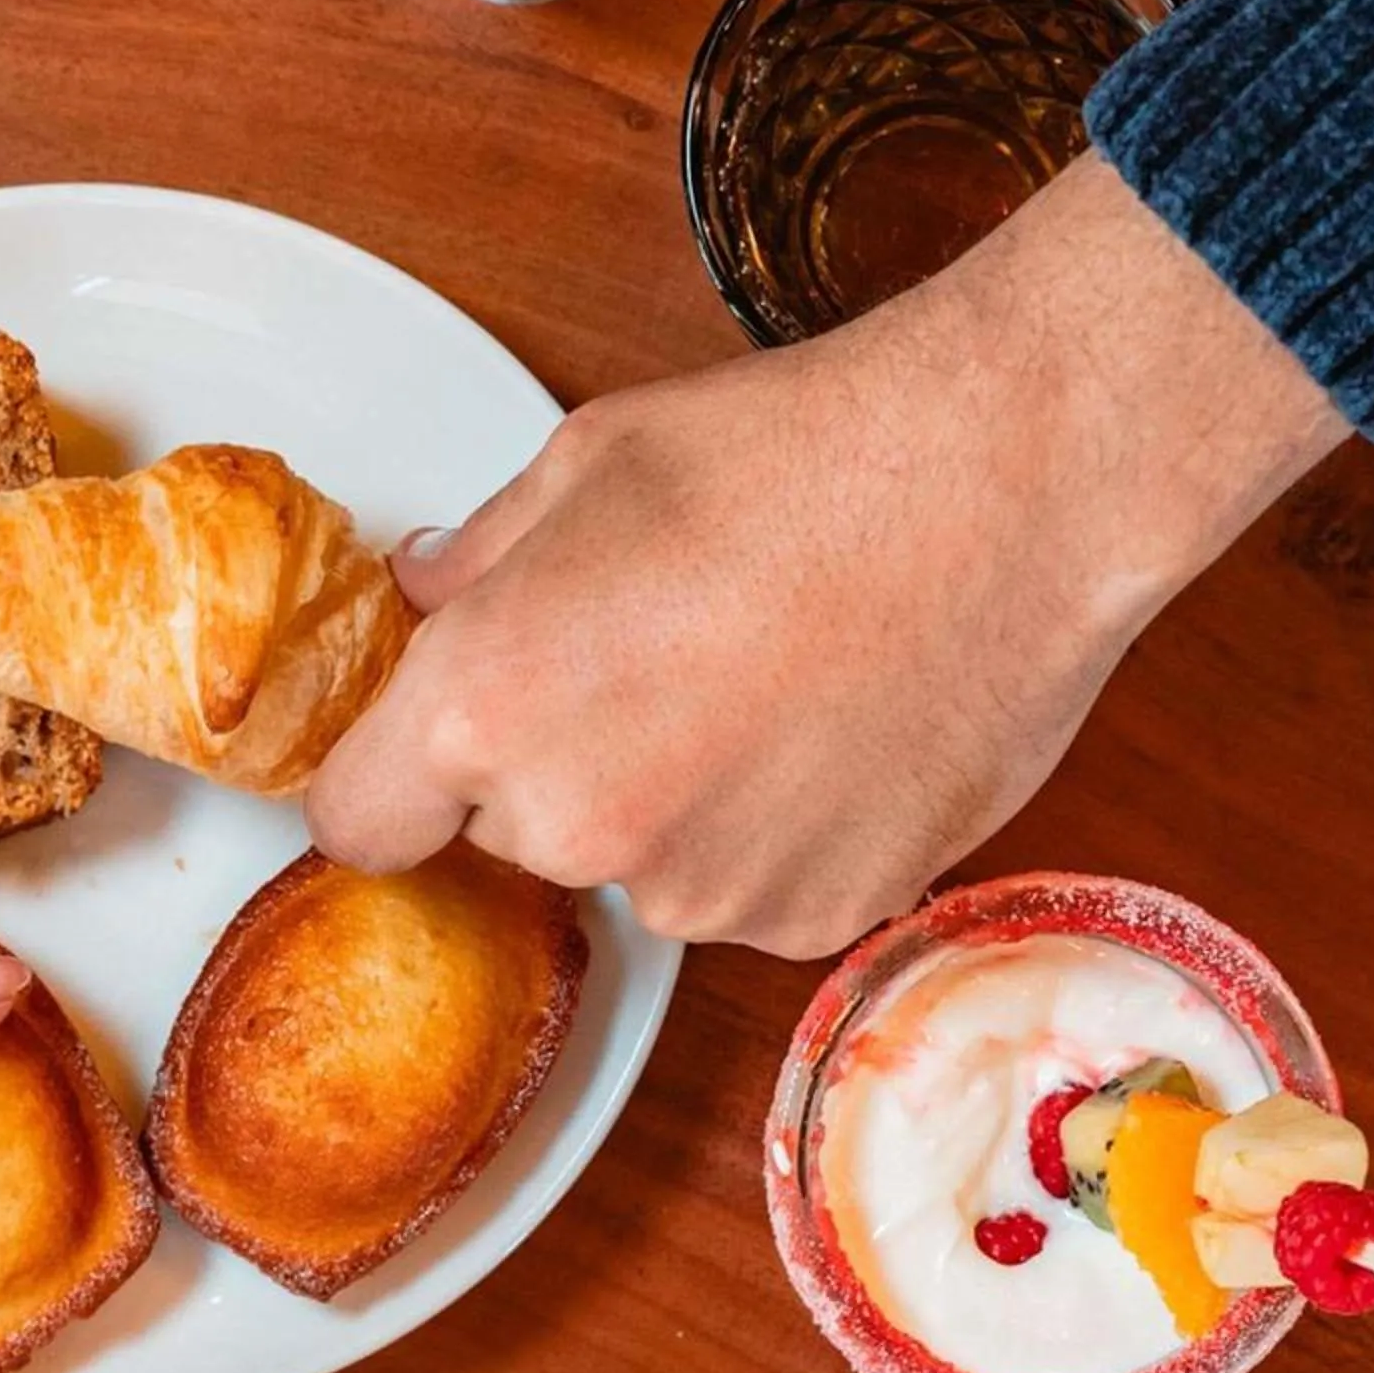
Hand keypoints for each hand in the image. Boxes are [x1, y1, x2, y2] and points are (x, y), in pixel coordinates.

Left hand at [306, 155, 1348, 957]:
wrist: (1014, 484)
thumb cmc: (802, 451)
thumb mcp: (592, 461)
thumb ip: (480, 557)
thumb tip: (428, 596)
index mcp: (486, 708)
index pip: (359, 822)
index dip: (392, 781)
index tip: (431, 752)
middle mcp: (576, 826)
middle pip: (510, 836)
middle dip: (555, 765)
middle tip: (655, 660)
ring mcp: (703, 891)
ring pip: (639, 867)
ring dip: (674, 805)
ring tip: (768, 683)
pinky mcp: (815, 921)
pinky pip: (753, 892)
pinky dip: (778, 836)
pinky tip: (835, 729)